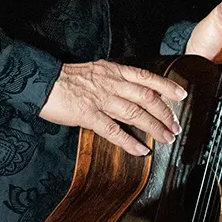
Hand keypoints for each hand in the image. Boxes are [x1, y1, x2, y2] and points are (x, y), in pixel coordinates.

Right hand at [38, 59, 186, 155]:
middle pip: (145, 97)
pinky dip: (130, 142)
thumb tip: (129, 90)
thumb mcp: (93, 71)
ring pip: (135, 113)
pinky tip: (141, 150)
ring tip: (166, 139)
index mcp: (111, 70)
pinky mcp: (88, 114)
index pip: (145, 77)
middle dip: (164, 112)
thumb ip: (112, 79)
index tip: (181, 95)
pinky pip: (113, 130)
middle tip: (175, 126)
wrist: (40, 81)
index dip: (165, 86)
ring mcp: (99, 98)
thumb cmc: (65, 78)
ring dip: (154, 127)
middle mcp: (109, 82)